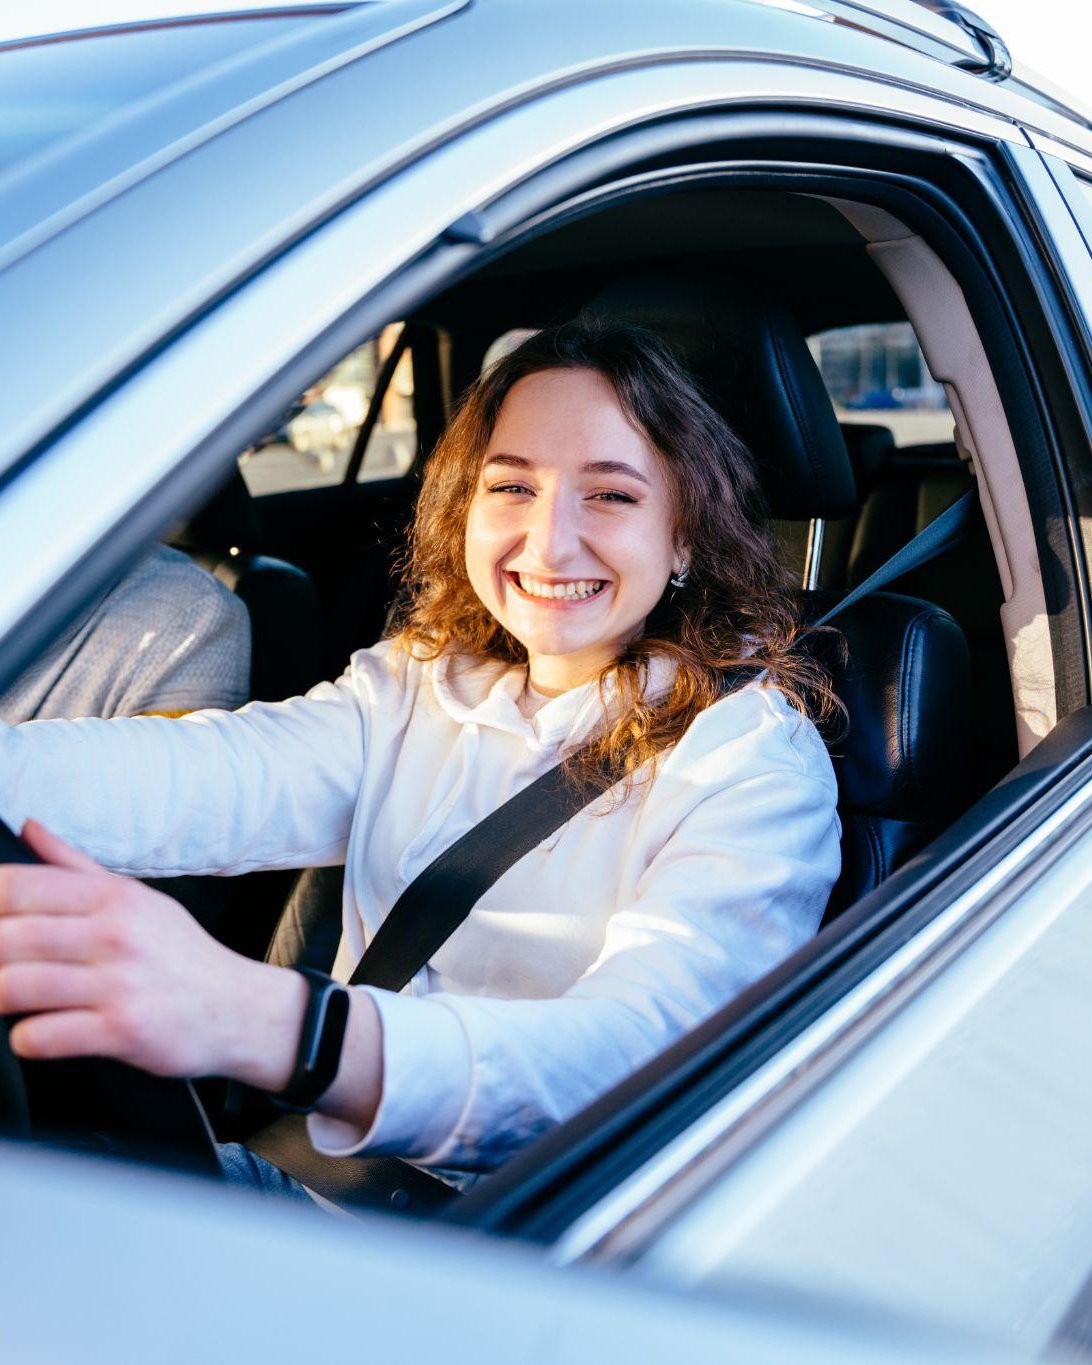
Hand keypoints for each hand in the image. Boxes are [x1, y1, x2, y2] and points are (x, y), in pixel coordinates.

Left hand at [0, 820, 306, 1087]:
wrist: (238, 1008)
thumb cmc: (179, 953)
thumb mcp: (137, 898)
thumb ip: (74, 866)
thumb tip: (27, 826)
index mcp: (112, 896)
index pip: (18, 886)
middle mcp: (115, 932)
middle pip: (8, 937)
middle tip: (0, 967)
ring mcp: (119, 982)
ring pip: (16, 987)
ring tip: (10, 1001)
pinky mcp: (123, 1029)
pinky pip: (43, 1036)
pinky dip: (26, 1039)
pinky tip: (37, 1033)